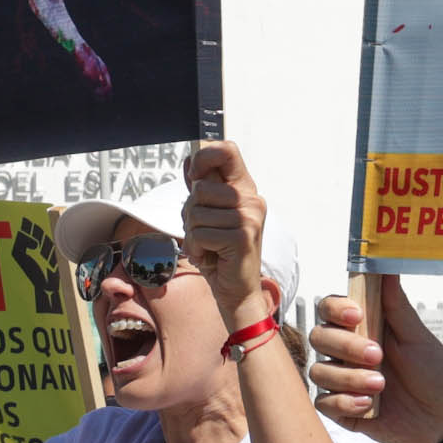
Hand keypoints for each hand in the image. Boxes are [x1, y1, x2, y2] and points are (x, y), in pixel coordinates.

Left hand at [183, 142, 275, 331]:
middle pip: (200, 188)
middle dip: (190, 213)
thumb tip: (190, 160)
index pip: (227, 150)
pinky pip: (199, 234)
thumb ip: (202, 190)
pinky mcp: (242, 237)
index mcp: (245, 189)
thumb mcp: (209, 216)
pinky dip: (197, 249)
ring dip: (192, 235)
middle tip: (205, 232)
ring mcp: (249, 217)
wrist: (237, 291)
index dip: (204, 157)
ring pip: (195, 213)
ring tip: (209, 247)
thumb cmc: (220, 253)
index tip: (194, 176)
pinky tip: (211, 258)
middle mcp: (252, 199)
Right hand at [309, 274, 442, 442]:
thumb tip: (388, 268)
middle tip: (378, 355)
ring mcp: (342, 380)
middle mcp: (346, 352)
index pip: (329, 308)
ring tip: (381, 385)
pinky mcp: (341, 409)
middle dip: (346, 346)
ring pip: (319, 371)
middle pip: (318, 336)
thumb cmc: (434, 375)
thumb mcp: (418, 338)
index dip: (335, 309)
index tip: (356, 315)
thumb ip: (397, 306)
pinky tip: (369, 405)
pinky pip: (323, 403)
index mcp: (363, 328)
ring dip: (349, 377)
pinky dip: (344, 402)